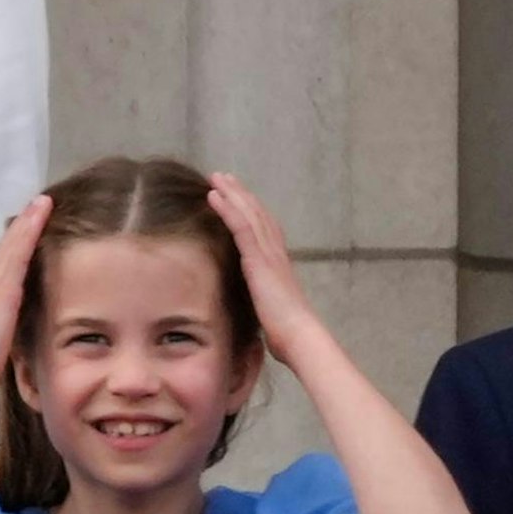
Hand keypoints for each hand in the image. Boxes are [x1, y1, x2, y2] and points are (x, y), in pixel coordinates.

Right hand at [0, 195, 52, 393]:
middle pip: (7, 246)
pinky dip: (28, 230)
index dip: (17, 241)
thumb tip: (20, 325)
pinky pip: (18, 250)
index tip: (30, 223)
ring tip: (42, 202)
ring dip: (27, 220)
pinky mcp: (2, 286)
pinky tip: (40, 214)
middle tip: (38, 202)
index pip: (4, 262)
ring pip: (12, 243)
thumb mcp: (0, 336)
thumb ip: (9, 324)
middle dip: (22, 224)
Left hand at [206, 172, 318, 365]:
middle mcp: (276, 253)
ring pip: (249, 213)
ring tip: (216, 177)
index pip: (265, 228)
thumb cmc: (287, 333)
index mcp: (279, 264)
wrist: (298, 335)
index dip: (252, 210)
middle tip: (224, 177)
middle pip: (257, 213)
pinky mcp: (258, 259)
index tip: (238, 196)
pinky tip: (214, 196)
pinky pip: (241, 226)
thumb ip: (263, 301)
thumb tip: (256, 310)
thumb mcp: (271, 311)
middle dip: (240, 193)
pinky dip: (227, 208)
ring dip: (231, 192)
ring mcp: (268, 254)